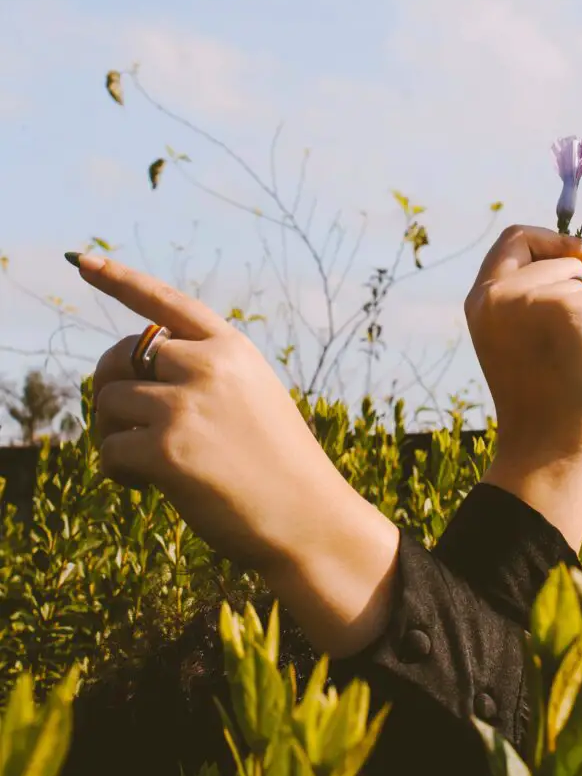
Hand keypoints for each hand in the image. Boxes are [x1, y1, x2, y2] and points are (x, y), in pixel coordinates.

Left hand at [75, 253, 398, 655]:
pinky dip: (118, 472)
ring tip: (147, 464)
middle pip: (122, 355)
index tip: (80, 258)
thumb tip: (128, 378)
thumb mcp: (250, 397)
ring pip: (109, 402)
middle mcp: (208, 365)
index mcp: (231, 348)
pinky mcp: (167, 448)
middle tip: (126, 426)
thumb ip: (201, 374)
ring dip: (115, 435)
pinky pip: (110, 449)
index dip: (118, 279)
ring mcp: (186, 404)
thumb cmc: (278, 465)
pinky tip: (147, 488)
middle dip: (112, 387)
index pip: (165, 303)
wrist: (307, 517)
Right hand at [464, 225, 581, 549]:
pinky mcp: (577, 313)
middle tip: (575, 346)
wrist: (549, 448)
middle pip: (564, 262)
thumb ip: (532, 295)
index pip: (515, 239)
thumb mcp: (519, 335)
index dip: (552, 239)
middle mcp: (501, 295)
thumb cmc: (543, 400)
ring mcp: (537, 300)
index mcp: (481, 301)